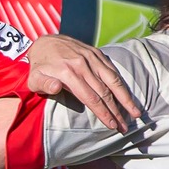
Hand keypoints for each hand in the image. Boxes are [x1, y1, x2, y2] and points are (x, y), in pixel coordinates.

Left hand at [24, 35, 141, 133]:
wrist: (45, 41)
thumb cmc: (39, 66)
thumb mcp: (33, 78)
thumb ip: (44, 84)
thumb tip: (55, 88)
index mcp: (69, 73)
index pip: (91, 97)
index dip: (103, 113)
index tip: (112, 125)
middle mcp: (83, 65)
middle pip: (105, 92)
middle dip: (117, 111)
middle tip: (125, 127)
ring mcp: (91, 57)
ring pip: (113, 80)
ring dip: (126, 98)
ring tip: (136, 113)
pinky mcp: (96, 53)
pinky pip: (112, 69)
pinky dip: (121, 83)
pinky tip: (128, 96)